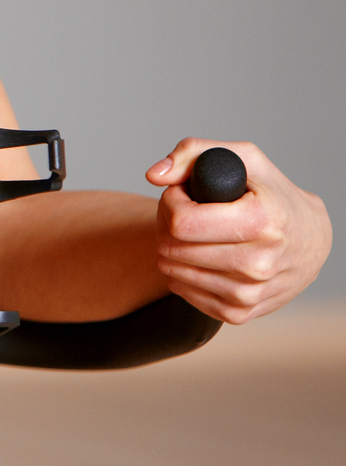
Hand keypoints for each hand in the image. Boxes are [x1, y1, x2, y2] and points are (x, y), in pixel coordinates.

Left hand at [147, 139, 330, 322]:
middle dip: (168, 224)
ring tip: (194, 234)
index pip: (182, 222)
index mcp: (262, 222)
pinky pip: (182, 291)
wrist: (311, 241)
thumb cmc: (272, 195)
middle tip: (186, 214)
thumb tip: (153, 176)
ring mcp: (249, 292)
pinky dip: (181, 272)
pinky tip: (200, 256)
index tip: (184, 194)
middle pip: (172, 247)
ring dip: (171, 248)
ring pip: (172, 270)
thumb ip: (193, 153)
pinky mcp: (239, 312)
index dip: (172, 202)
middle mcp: (259, 262)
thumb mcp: (245, 159)